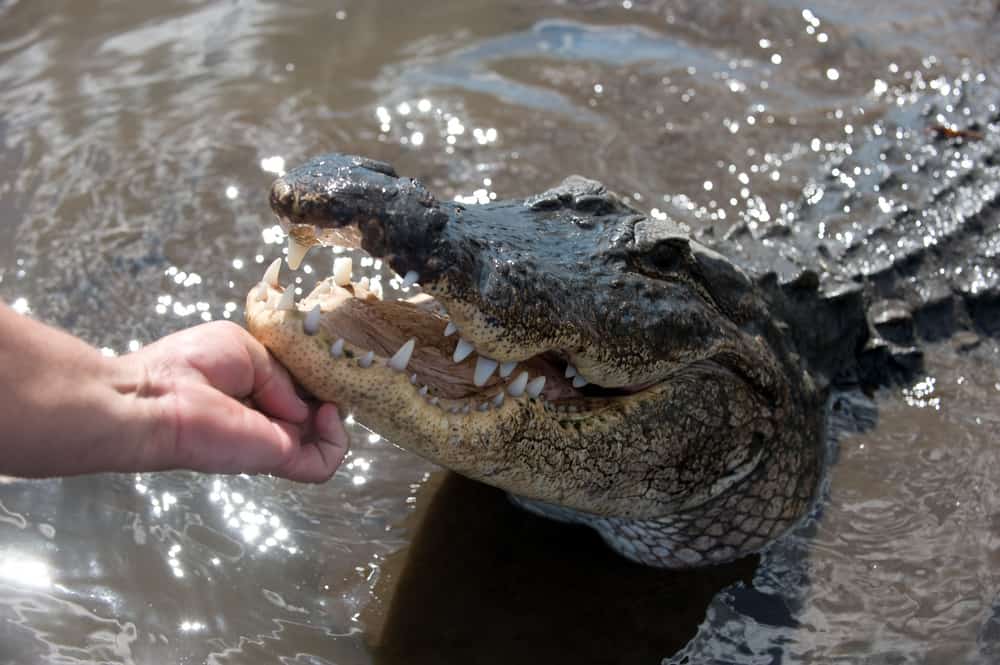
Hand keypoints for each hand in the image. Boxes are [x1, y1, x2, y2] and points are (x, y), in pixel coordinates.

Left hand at [121, 321, 348, 481]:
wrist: (155, 401)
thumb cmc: (188, 365)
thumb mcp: (245, 348)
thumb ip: (281, 373)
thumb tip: (302, 405)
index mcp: (255, 390)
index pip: (300, 389)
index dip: (318, 378)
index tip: (328, 363)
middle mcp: (267, 418)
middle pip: (316, 415)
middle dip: (333, 395)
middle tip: (338, 379)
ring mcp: (274, 442)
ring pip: (325, 441)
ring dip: (336, 418)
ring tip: (329, 400)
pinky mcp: (278, 458)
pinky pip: (323, 462)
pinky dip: (336, 440)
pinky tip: (324, 414)